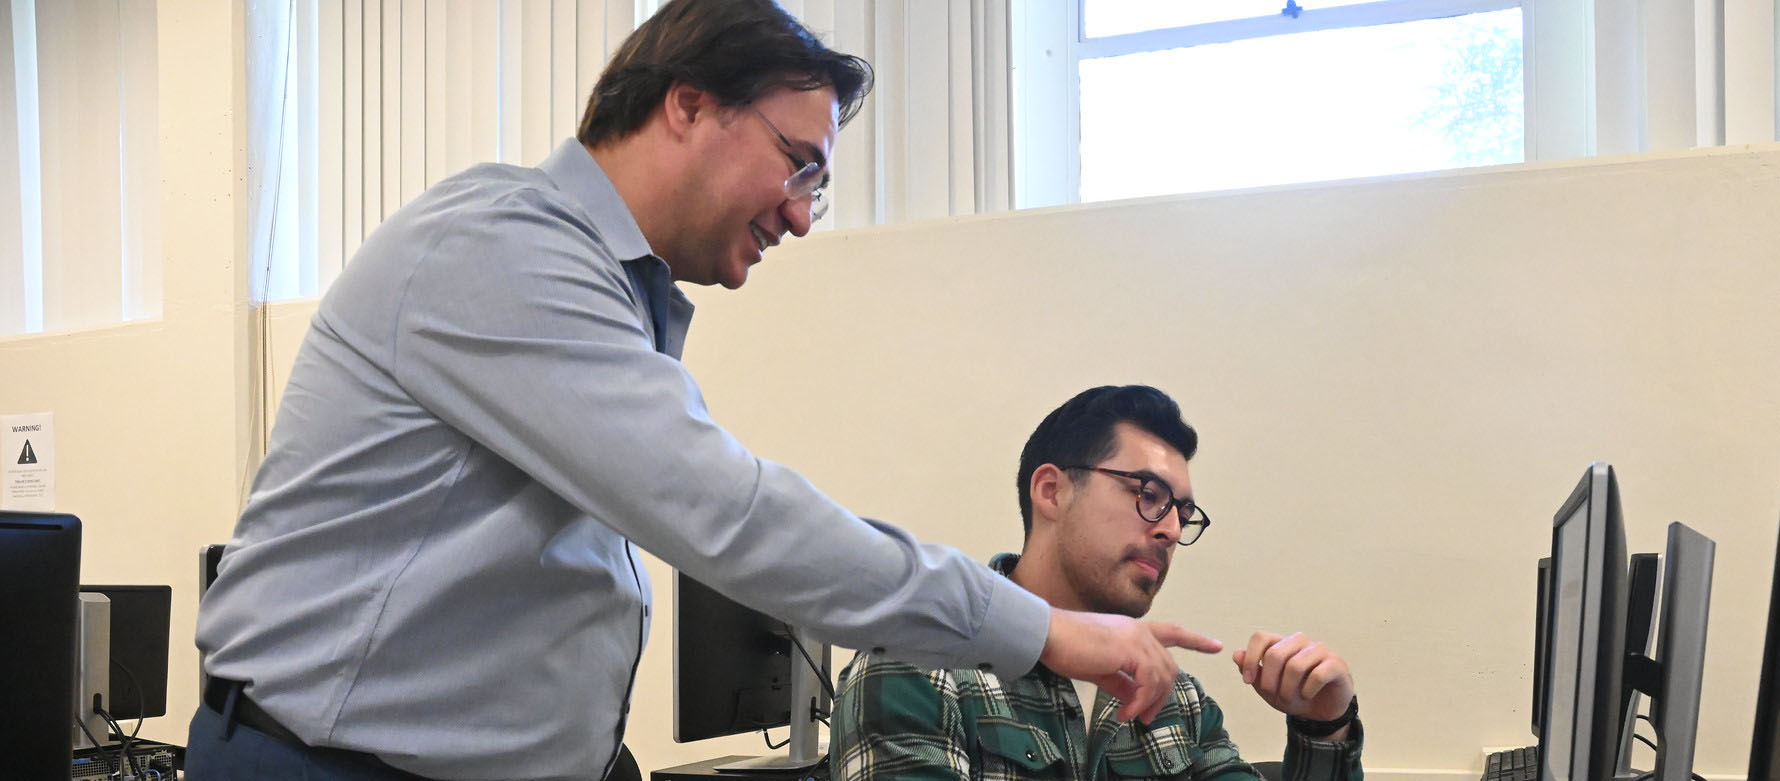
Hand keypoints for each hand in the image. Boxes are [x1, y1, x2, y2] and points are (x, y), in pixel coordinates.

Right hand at [1040, 608, 1222, 723]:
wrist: (1049, 634)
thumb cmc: (1067, 648)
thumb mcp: (1099, 669)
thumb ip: (1120, 683)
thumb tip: (1135, 700)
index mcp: (1133, 630)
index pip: (1172, 632)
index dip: (1195, 640)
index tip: (1216, 646)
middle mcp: (1140, 631)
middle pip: (1169, 667)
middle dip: (1164, 696)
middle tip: (1147, 718)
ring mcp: (1137, 638)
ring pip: (1162, 677)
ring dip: (1150, 703)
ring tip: (1133, 718)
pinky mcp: (1130, 650)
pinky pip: (1148, 683)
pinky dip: (1141, 702)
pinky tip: (1126, 713)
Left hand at [1231, 631, 1354, 721]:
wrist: (1320, 712)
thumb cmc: (1292, 695)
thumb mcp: (1266, 688)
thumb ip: (1252, 670)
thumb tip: (1236, 654)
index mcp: (1281, 643)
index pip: (1260, 637)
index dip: (1250, 659)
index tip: (1247, 680)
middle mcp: (1299, 642)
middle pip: (1275, 653)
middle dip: (1269, 680)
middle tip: (1273, 695)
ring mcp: (1319, 650)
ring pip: (1295, 665)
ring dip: (1288, 688)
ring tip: (1290, 698)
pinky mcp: (1336, 664)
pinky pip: (1318, 675)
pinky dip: (1308, 690)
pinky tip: (1307, 695)